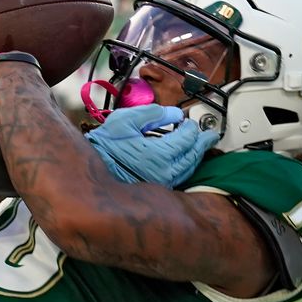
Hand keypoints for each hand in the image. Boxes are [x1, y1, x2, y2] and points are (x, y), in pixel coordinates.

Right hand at [85, 105, 219, 187]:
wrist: (92, 170)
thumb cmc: (105, 146)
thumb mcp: (126, 121)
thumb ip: (153, 113)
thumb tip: (175, 113)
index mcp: (160, 153)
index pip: (187, 137)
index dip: (191, 126)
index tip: (189, 121)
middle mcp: (165, 171)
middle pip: (193, 154)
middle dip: (202, 142)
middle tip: (209, 135)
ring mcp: (163, 183)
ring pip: (190, 168)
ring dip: (197, 155)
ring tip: (200, 146)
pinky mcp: (158, 189)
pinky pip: (181, 177)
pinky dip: (188, 166)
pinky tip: (186, 160)